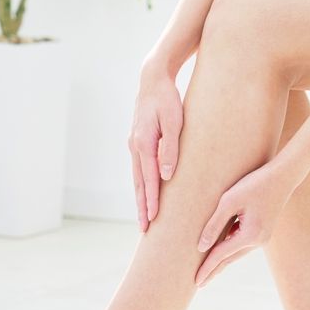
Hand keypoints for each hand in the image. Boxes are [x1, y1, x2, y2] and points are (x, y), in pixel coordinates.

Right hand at [128, 58, 183, 230]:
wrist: (152, 80)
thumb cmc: (167, 99)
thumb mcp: (175, 121)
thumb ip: (171, 149)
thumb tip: (166, 176)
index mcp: (144, 144)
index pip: (148, 180)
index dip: (151, 201)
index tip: (152, 219)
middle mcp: (135, 147)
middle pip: (139, 184)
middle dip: (141, 207)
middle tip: (144, 229)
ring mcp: (134, 145)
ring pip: (137, 178)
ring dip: (140, 198)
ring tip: (144, 217)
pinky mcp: (137, 142)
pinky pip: (139, 169)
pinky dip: (141, 185)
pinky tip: (145, 194)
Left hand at [194, 161, 301, 286]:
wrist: (283, 176)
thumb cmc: (254, 184)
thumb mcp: (229, 200)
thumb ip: (214, 224)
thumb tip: (201, 247)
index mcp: (250, 235)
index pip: (222, 255)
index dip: (207, 267)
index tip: (196, 282)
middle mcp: (258, 240)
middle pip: (230, 259)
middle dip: (214, 270)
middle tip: (198, 284)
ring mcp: (263, 236)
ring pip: (237, 253)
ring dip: (222, 261)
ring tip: (207, 271)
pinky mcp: (263, 230)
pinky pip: (242, 243)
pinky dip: (230, 250)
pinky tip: (220, 252)